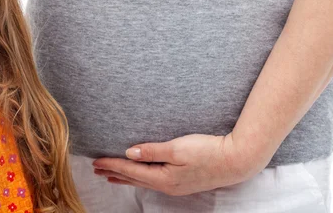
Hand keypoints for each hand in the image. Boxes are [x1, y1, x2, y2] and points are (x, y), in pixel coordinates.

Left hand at [92, 133, 268, 195]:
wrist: (237, 160)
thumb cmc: (208, 151)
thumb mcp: (177, 148)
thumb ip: (152, 151)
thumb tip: (129, 153)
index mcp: (163, 178)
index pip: (130, 171)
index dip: (111, 165)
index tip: (96, 161)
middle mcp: (167, 186)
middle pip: (133, 179)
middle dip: (114, 173)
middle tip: (96, 169)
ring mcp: (175, 186)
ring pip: (143, 181)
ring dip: (125, 177)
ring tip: (110, 175)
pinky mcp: (182, 182)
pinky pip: (153, 180)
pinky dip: (139, 177)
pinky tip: (139, 175)